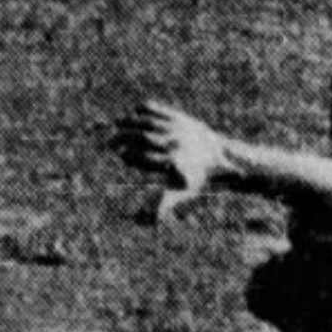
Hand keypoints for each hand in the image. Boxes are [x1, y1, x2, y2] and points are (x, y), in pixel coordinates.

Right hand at [112, 100, 227, 221]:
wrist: (221, 156)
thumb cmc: (198, 178)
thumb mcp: (183, 193)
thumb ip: (163, 204)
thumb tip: (148, 221)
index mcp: (174, 162)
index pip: (146, 158)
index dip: (130, 157)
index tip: (121, 157)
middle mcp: (175, 144)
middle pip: (144, 138)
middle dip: (124, 138)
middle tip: (110, 143)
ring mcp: (178, 129)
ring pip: (149, 122)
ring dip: (130, 122)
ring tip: (116, 124)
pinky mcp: (181, 118)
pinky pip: (160, 111)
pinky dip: (146, 110)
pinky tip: (135, 112)